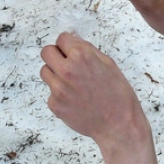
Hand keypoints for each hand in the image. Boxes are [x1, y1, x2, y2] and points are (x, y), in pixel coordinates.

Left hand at [40, 32, 158, 163]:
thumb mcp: (109, 64)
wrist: (119, 125)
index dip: (67, 44)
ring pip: (44, 71)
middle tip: (66, 63)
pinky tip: (75, 99)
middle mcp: (67, 70)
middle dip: (55, 55)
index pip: (61, 38)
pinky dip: (59, 94)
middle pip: (46, 52)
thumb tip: (74, 39)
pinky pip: (50, 92)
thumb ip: (88, 50)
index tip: (71, 49)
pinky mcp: (55, 105)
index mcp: (82, 56)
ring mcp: (58, 89)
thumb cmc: (119, 95)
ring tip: (72, 83)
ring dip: (55, 74)